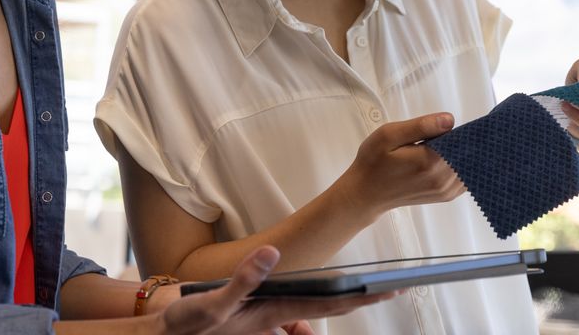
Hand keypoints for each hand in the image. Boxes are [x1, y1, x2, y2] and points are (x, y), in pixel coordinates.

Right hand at [159, 246, 395, 334]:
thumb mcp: (213, 302)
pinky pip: (284, 320)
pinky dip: (295, 318)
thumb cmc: (187, 324)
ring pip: (305, 317)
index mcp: (272, 315)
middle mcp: (274, 321)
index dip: (360, 298)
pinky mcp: (253, 320)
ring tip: (350, 295)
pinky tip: (295, 318)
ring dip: (324, 307)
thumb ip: (244, 278)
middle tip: (391, 288)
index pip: (327, 305)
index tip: (390, 289)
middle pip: (327, 310)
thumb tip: (273, 253)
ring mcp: (265, 323)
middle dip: (359, 300)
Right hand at [339, 112, 463, 217]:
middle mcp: (441, 179)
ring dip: (464, 153)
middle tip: (447, 130)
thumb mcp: (389, 135)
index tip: (455, 123)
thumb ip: (420, 126)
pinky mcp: (445, 195)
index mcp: (429, 161)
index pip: (462, 140)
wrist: (366, 192)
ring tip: (447, 142)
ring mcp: (445, 190)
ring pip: (470, 166)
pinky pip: (466, 178)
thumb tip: (450, 120)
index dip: (464, 129)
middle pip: (468, 153)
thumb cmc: (373, 161)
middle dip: (464, 140)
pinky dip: (464, 166)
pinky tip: (451, 157)